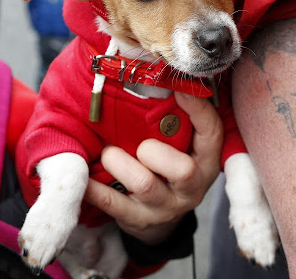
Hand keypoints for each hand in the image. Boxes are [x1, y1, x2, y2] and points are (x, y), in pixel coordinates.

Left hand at [83, 92, 222, 244]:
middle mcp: (191, 187)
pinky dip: (95, 188)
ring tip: (109, 154)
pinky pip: (113, 203)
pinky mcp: (138, 220)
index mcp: (206, 162)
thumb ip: (183, 117)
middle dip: (155, 152)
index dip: (199, 110)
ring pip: (144, 184)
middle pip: (183, 170)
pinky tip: (84, 177)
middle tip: (141, 145)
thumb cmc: (171, 166)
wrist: (162, 217)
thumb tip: (166, 74)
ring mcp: (165, 206)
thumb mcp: (186, 145)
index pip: (211, 134)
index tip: (181, 88)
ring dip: (121, 163)